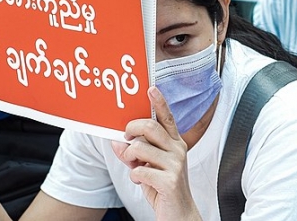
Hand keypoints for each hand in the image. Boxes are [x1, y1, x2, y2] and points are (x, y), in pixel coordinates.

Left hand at [111, 87, 201, 220]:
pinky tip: (140, 181)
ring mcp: (176, 165)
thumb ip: (135, 154)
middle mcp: (178, 150)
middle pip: (149, 127)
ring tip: (134, 166)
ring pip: (140, 148)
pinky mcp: (170, 180)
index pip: (167, 118)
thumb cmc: (164, 188)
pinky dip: (134, 176)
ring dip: (130, 158)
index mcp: (175, 143)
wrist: (179, 214)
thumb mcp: (148, 167)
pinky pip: (140, 170)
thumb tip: (117, 143)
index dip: (160, 102)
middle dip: (131, 129)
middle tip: (126, 138)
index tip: (151, 89)